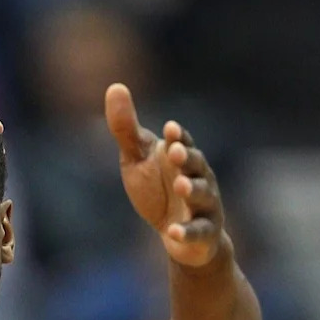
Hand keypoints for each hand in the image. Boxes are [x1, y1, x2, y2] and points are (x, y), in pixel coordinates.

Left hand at [105, 84, 225, 267]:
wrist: (176, 233)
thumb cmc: (157, 189)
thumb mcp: (137, 159)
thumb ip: (127, 128)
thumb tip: (115, 86)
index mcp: (181, 158)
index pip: (181, 142)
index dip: (177, 137)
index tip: (169, 130)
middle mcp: (198, 177)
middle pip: (196, 165)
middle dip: (187, 158)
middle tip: (175, 152)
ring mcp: (204, 205)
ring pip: (203, 195)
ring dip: (193, 190)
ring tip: (181, 186)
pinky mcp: (204, 232)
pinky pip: (198, 231)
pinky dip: (187, 231)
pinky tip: (174, 232)